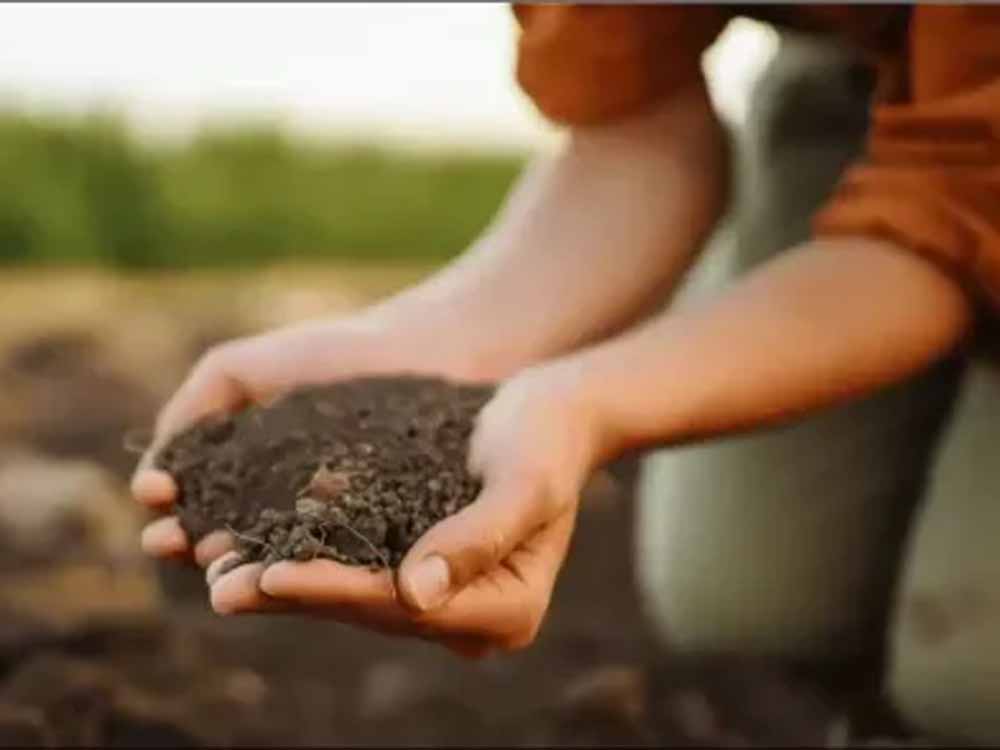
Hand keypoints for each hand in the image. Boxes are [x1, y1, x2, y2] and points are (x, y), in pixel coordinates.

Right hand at [130, 313, 476, 567]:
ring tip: (216, 561)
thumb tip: (152, 476)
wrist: (425, 351)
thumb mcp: (240, 369)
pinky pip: (334, 560)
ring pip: (272, 560)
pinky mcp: (375, 541)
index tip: (157, 499)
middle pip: (225, 540)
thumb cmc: (333, 354)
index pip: (194, 505)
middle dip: (191, 543)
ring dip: (237, 567)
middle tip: (174, 542)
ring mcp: (328, 530)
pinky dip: (302, 568)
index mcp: (246, 477)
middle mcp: (282, 510)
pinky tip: (280, 563)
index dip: (169, 508)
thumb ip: (192, 409)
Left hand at [207, 363, 600, 656]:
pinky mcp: (421, 567)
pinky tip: (252, 546)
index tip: (271, 575)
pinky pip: (355, 569)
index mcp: (508, 610)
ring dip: (286, 583)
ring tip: (217, 571)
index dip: (336, 591)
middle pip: (371, 610)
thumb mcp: (524, 481)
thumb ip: (478, 537)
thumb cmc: (546, 439)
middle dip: (294, 596)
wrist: (552, 414)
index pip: (405, 607)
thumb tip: (417, 594)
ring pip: (354, 595)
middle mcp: (473, 616)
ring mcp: (445, 597)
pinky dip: (306, 557)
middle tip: (220, 586)